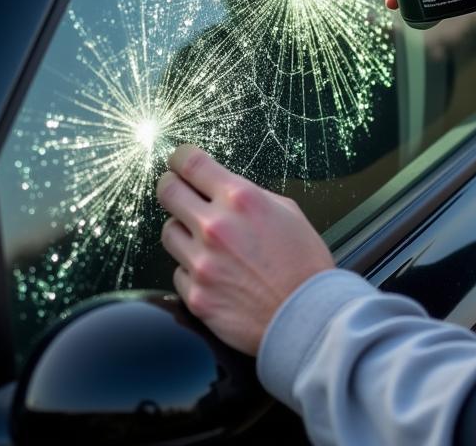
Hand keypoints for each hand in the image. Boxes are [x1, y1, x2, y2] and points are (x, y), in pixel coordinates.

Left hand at [156, 145, 333, 355]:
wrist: (308, 318)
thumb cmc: (304, 264)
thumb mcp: (287, 211)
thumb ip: (249, 195)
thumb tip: (224, 189)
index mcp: (240, 199)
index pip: (190, 163)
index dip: (179, 157)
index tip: (178, 160)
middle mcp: (216, 226)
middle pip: (167, 191)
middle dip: (170, 186)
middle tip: (176, 190)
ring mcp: (202, 263)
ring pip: (168, 232)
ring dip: (182, 232)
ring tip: (205, 241)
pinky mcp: (196, 295)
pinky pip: (178, 272)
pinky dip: (192, 271)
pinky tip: (215, 274)